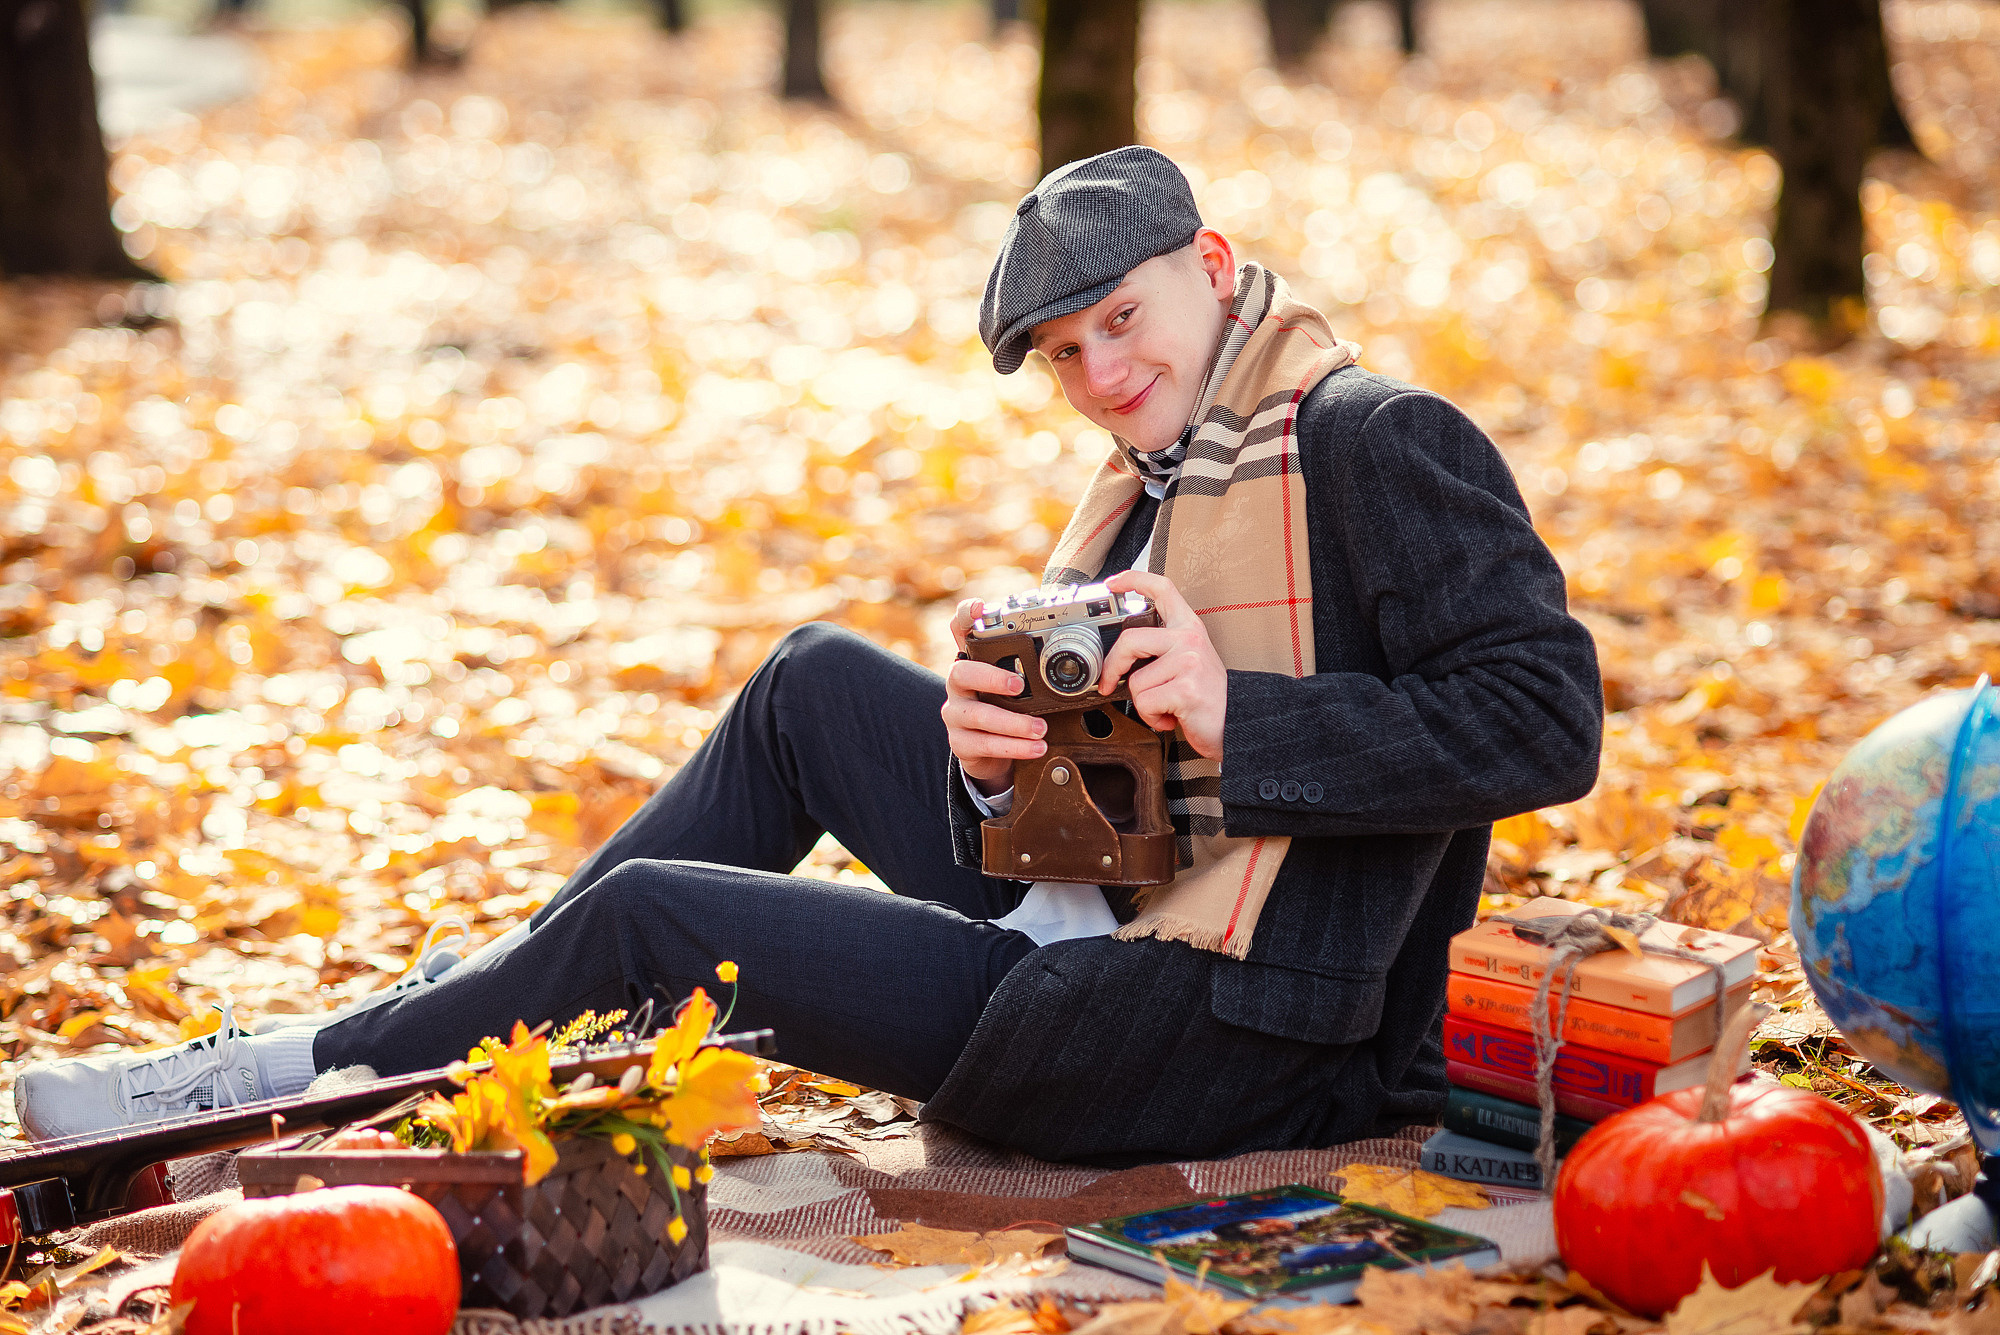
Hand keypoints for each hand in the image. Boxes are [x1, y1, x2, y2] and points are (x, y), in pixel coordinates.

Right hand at [943, 597, 1046, 791]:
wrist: (988, 751)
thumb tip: (1077, 646)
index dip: (966, 616)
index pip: (960, 630)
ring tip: (1041, 729)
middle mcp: (959, 684)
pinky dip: (1013, 747)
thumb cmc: (1007, 708)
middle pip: (961, 672)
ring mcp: (956, 714)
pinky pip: (984, 744)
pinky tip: (1035, 747)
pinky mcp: (960, 742)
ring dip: (1013, 723)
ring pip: (978, 715)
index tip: (979, 608)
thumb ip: (1034, 665)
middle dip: (992, 678)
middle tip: (1020, 686)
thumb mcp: (1018, 684)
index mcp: (973, 661)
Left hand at [1097, 571, 1227, 759]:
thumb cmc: (1207, 697)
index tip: (1112, 584)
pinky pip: (1145, 703)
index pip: (1162, 590)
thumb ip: (1160, 650)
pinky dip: (1152, 717)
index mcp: (1189, 628)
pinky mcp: (1185, 689)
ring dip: (1144, 703)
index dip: (1134, 580)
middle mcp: (1189, 639)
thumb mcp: (1188, 661)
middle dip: (1112, 666)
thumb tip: (1118, 657)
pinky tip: (1171, 717)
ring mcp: (1188, 663)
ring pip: (1136, 681)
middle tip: (1108, 682)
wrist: (1237, 722)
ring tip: (1166, 706)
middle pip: (1130, 640)